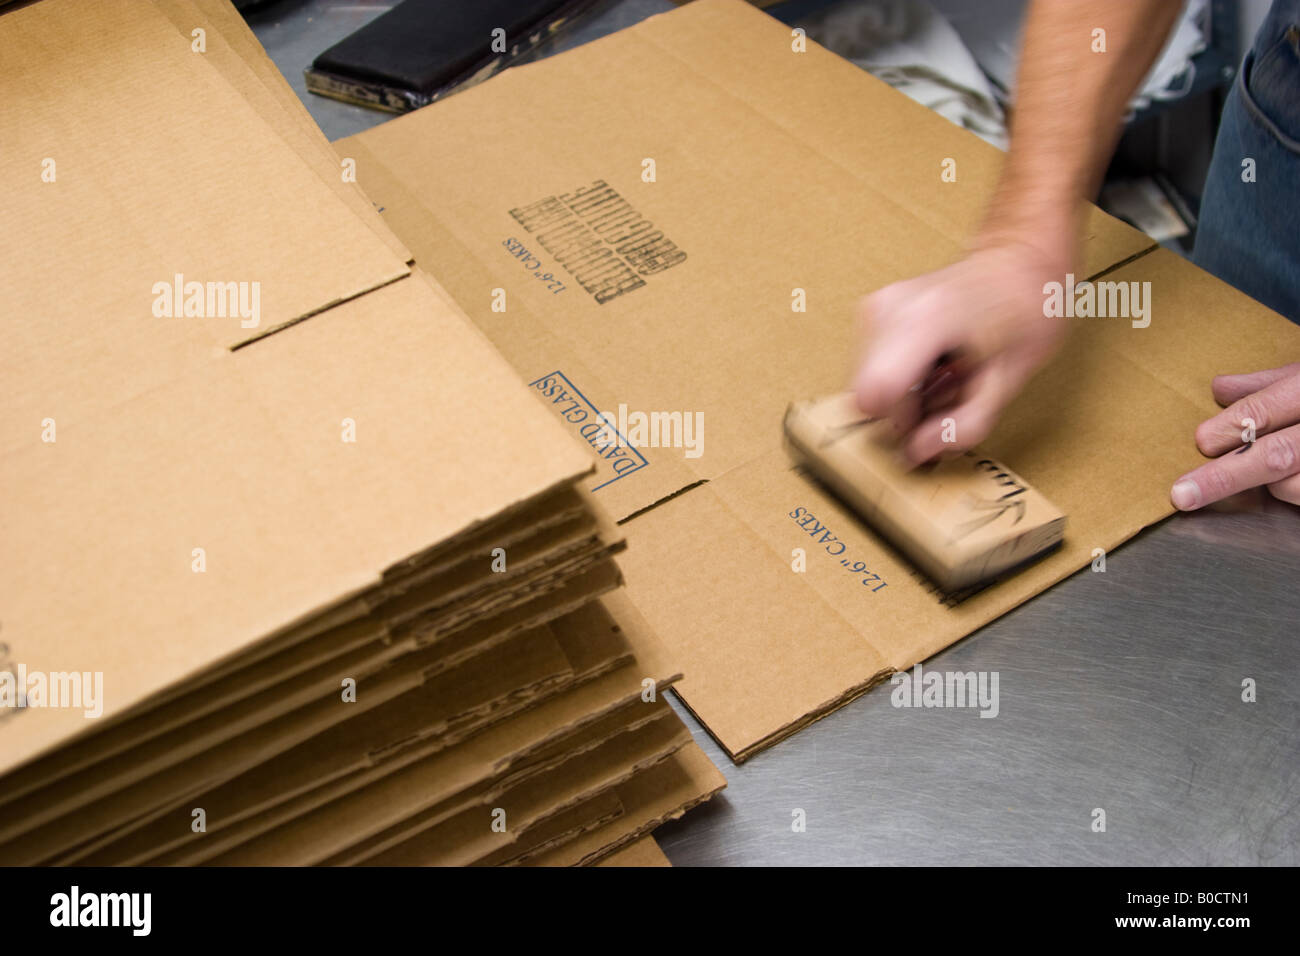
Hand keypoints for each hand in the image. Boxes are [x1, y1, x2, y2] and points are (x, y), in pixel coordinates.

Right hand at [852, 241, 1067, 463]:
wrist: (1018, 259)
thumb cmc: (1026, 313)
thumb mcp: (1009, 380)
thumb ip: (963, 424)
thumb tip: (917, 454)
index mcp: (924, 322)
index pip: (874, 397)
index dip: (902, 422)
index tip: (936, 416)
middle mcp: (887, 309)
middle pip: (867, 395)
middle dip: (904, 410)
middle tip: (949, 392)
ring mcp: (875, 306)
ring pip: (864, 384)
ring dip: (902, 395)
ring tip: (944, 373)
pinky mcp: (871, 310)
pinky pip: (869, 367)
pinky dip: (897, 377)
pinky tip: (932, 361)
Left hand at [1171, 363, 1299, 509]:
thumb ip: (1266, 384)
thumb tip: (1219, 388)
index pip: (1262, 412)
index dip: (1228, 429)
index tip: (1200, 441)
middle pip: (1274, 457)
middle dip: (1222, 477)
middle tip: (1183, 494)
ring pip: (1288, 485)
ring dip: (1267, 483)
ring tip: (1270, 468)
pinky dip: (1288, 492)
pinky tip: (1288, 478)